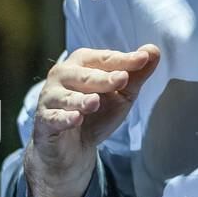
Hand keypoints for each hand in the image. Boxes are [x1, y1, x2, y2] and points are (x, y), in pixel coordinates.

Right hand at [24, 45, 160, 196]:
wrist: (75, 147)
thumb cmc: (99, 112)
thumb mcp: (123, 93)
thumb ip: (137, 74)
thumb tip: (153, 49)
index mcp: (82, 63)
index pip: (105, 59)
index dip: (124, 59)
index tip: (143, 58)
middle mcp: (62, 76)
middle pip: (85, 75)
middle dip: (104, 78)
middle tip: (123, 79)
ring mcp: (50, 98)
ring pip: (67, 97)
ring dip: (81, 99)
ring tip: (95, 102)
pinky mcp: (44, 121)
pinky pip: (53, 118)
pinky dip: (64, 118)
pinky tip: (76, 119)